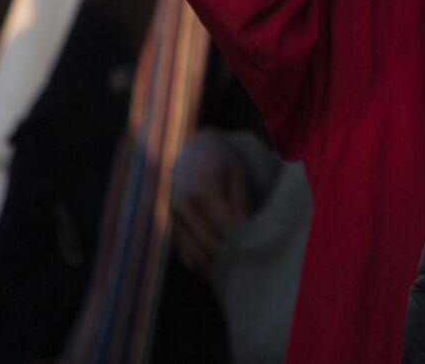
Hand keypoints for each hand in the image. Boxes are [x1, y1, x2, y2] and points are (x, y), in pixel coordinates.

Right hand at [170, 128, 251, 273]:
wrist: (191, 153)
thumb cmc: (219, 162)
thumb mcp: (236, 174)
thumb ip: (239, 201)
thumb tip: (243, 230)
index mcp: (201, 189)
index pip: (223, 226)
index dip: (240, 240)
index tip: (254, 249)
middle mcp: (181, 205)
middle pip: (207, 243)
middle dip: (228, 256)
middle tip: (247, 265)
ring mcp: (172, 218)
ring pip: (193, 253)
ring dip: (213, 266)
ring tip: (234, 272)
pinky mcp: (169, 227)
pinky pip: (184, 253)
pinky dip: (200, 265)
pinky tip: (216, 270)